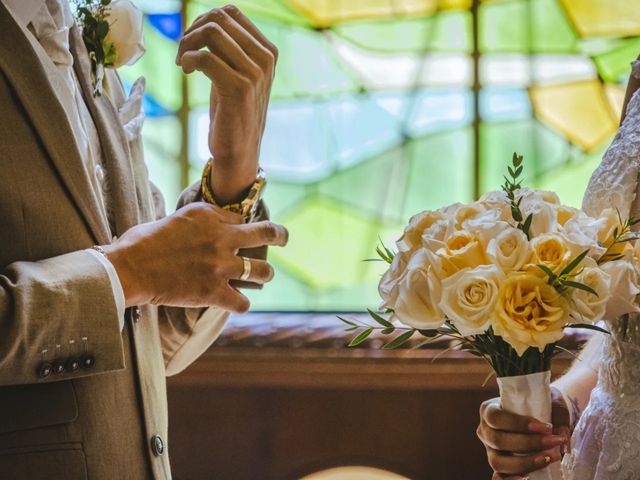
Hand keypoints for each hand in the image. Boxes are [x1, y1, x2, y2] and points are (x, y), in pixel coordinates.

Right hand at [102, 202, 287, 311]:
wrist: (130, 268)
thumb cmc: (145, 241)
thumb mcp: (178, 217)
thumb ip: (203, 218)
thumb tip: (218, 219)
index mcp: (210, 217)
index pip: (242, 218)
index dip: (242, 225)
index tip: (243, 230)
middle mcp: (221, 239)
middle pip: (267, 234)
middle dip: (280, 235)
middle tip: (285, 237)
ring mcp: (220, 267)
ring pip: (262, 272)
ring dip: (264, 275)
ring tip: (262, 277)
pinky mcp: (213, 292)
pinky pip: (242, 303)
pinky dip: (242, 304)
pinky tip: (239, 303)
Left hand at [176, 5, 277, 204]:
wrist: (239, 150)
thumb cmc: (233, 112)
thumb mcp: (238, 74)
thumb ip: (231, 48)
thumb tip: (208, 21)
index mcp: (268, 51)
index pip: (231, 12)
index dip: (203, 20)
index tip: (192, 43)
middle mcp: (265, 59)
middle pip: (219, 19)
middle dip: (192, 30)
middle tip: (182, 52)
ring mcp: (255, 73)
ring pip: (211, 33)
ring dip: (187, 43)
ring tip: (182, 62)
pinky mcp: (239, 88)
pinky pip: (205, 58)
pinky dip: (188, 60)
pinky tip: (186, 71)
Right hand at [477, 388, 571, 478]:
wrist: (541, 417)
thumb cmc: (541, 405)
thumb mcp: (550, 401)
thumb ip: (558, 415)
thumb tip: (562, 439)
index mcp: (489, 410)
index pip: (496, 418)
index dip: (518, 424)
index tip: (545, 427)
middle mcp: (485, 431)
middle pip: (498, 441)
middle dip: (528, 443)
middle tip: (554, 441)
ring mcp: (490, 451)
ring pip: (498, 462)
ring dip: (525, 462)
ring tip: (550, 458)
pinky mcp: (499, 468)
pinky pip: (498, 478)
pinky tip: (527, 479)